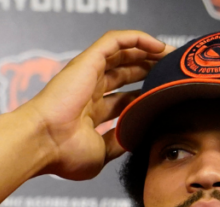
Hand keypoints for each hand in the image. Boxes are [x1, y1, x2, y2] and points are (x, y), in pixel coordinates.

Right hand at [21, 30, 170, 179]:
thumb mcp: (102, 151)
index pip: (125, 99)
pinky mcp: (88, 61)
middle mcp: (88, 90)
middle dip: (151, 71)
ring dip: (148, 53)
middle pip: (126, 73)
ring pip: (123, 53)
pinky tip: (158, 46)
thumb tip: (137, 135)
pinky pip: (114, 40)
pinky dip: (137, 39)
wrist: (44, 143)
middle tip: (175, 74)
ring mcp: (88, 74)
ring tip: (172, 57)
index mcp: (90, 113)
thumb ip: (120, 140)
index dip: (146, 96)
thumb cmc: (64, 154)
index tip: (168, 98)